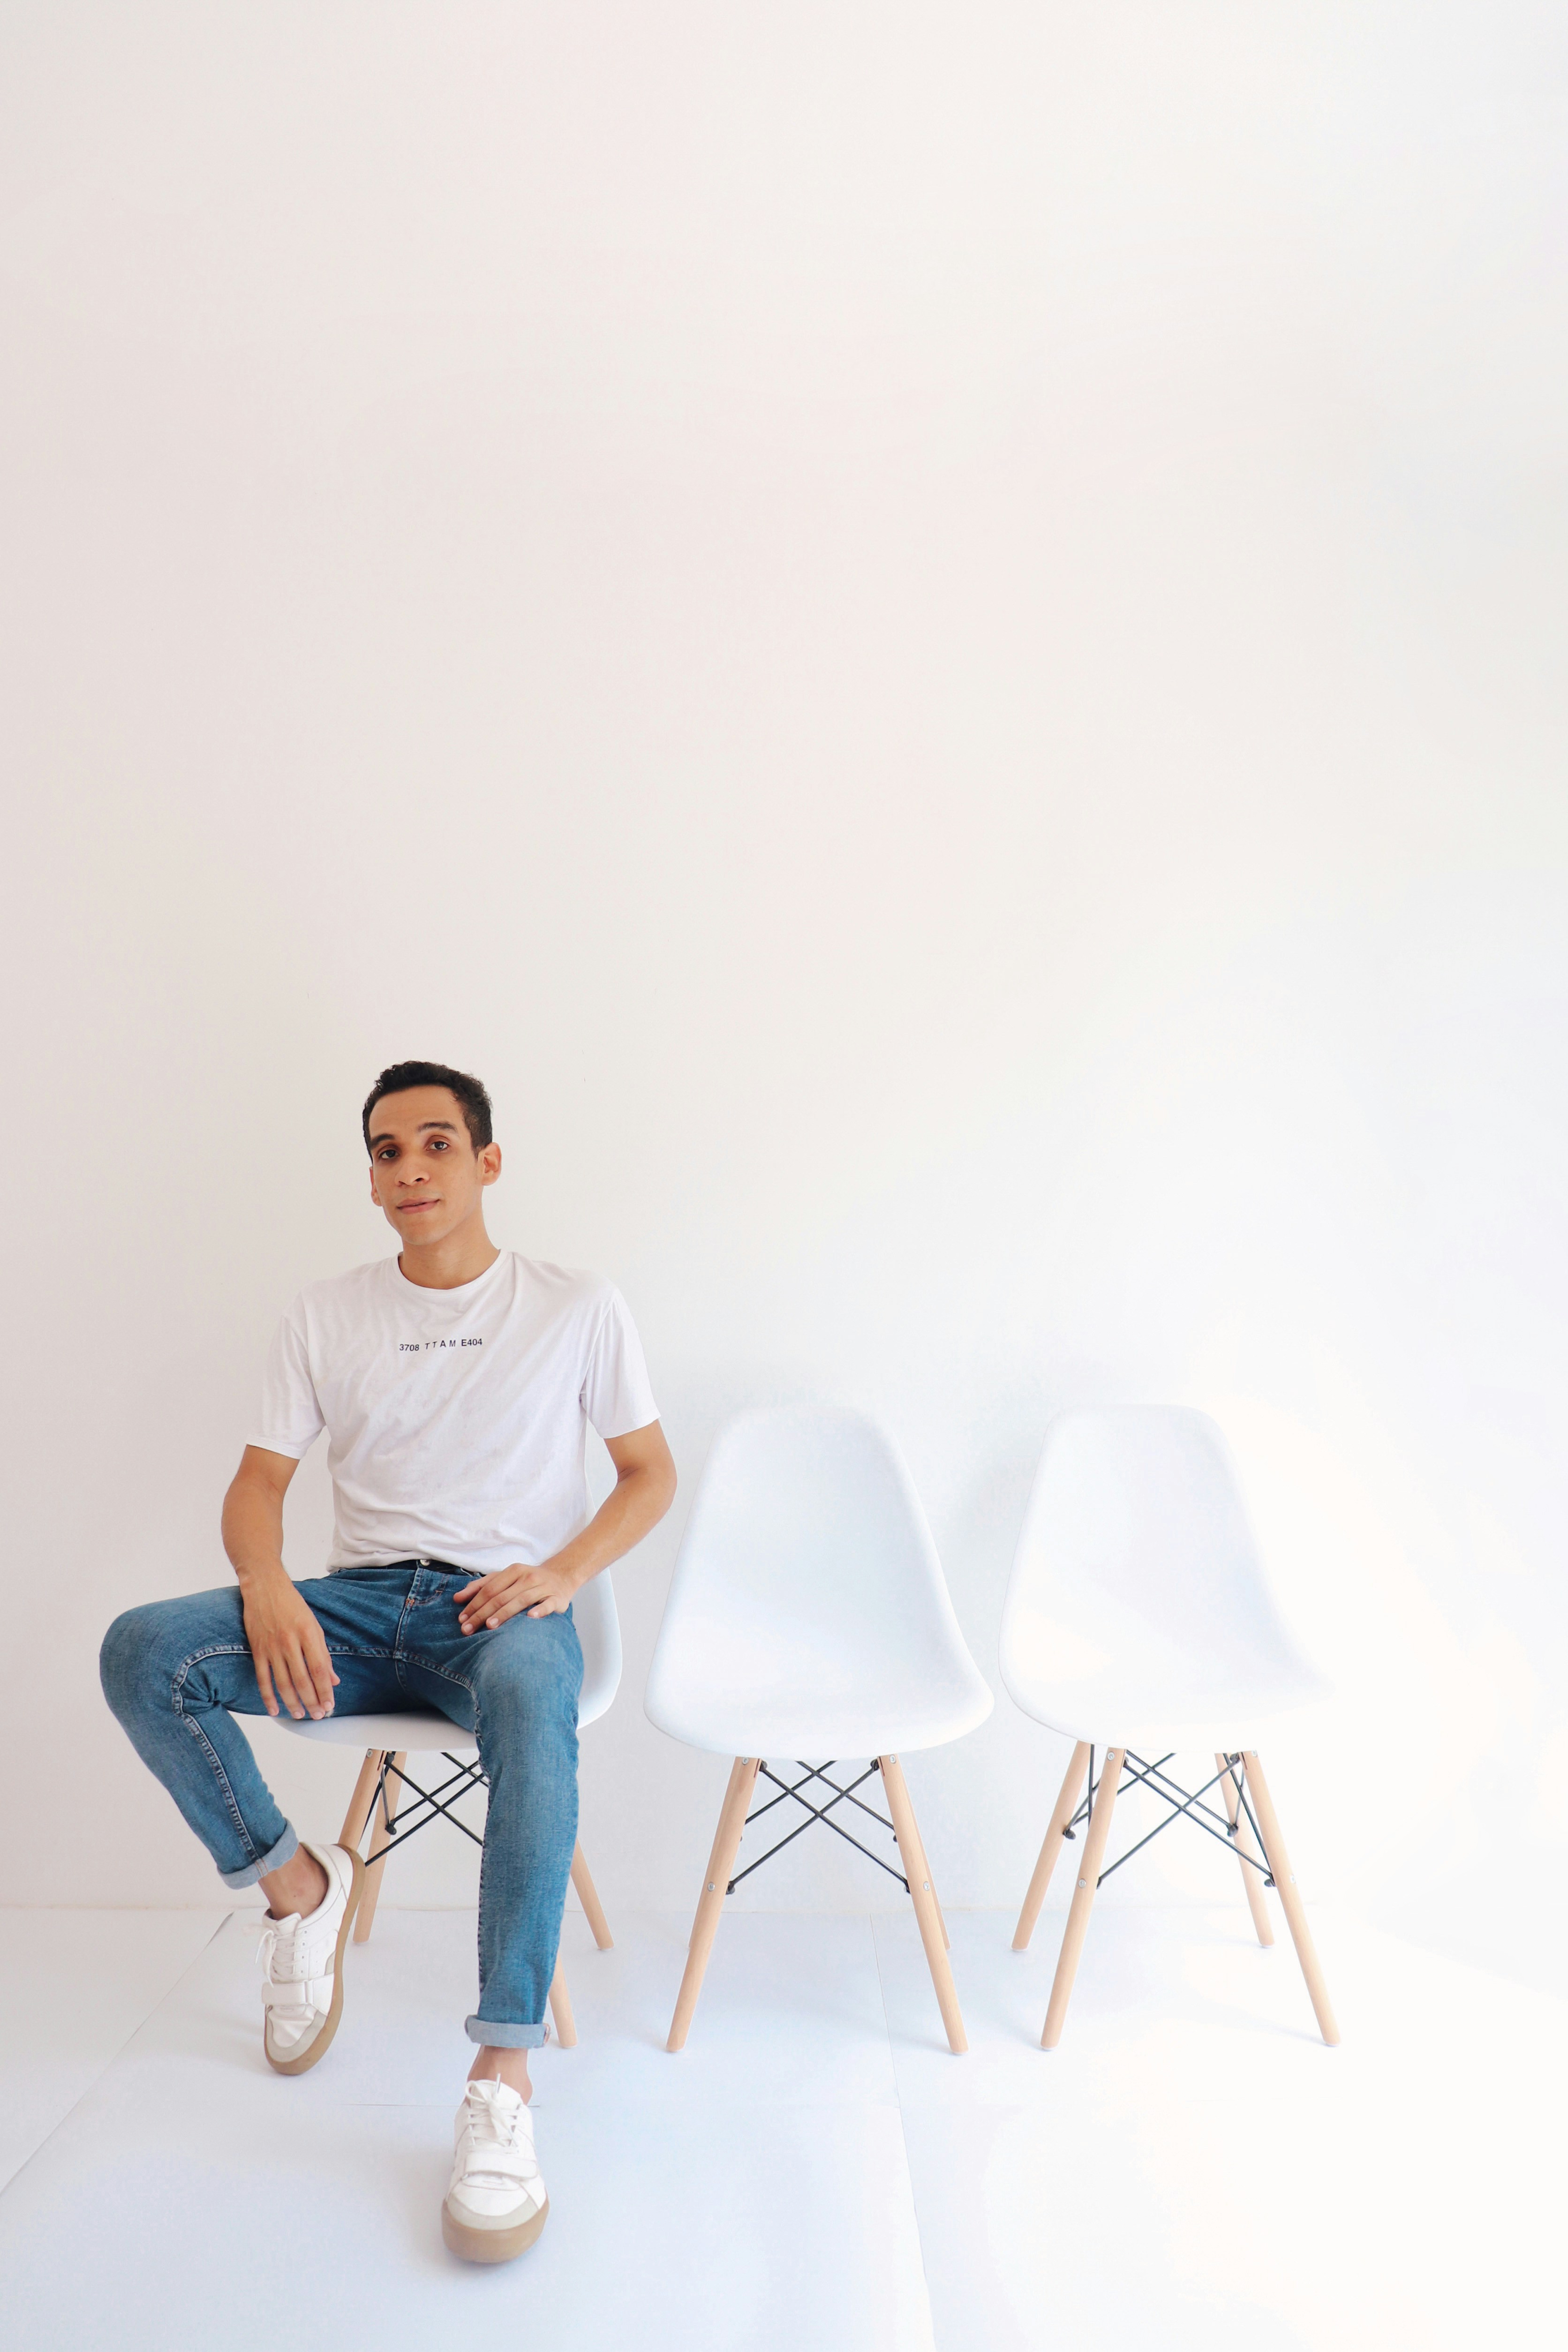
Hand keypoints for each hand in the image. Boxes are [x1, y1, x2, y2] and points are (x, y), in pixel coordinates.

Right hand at [240, 1570, 339, 1719]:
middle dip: (312, 1701)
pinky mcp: (257, 1650)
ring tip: (301, 1715)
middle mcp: (290, 1642)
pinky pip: (262, 1678)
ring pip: (283, 1682)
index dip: (325, 1690)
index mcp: (307, 1633)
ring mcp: (271, 1647)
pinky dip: (267, 1696)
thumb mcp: (313, 1625)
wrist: (264, 1586)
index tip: (330, 1705)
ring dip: (292, 1703)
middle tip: (318, 1716)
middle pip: (302, 1679)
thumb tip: (333, 1679)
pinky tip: (274, 1709)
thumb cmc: (292, 1605)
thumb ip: (323, 1653)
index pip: (319, 1669)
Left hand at [455, 1559, 579, 1632]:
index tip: (461, 1619)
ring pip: (521, 1600)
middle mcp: (528, 1577)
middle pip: (501, 1596)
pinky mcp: (557, 1598)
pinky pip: (548, 1604)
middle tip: (468, 1629)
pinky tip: (530, 1617)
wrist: (562, 1576)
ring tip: (489, 1626)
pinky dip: (540, 1610)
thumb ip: (482, 1586)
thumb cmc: (528, 1580)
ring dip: (504, 1613)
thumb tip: (457, 1598)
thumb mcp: (505, 1578)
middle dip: (482, 1613)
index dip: (474, 1603)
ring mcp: (543, 1587)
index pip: (489, 1589)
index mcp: (513, 1571)